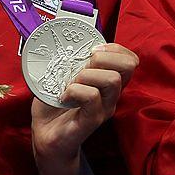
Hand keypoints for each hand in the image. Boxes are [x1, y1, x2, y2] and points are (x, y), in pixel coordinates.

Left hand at [31, 43, 138, 166]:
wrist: (45, 135)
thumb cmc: (54, 104)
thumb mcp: (63, 75)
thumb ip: (71, 59)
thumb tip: (66, 39)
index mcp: (108, 81)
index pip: (130, 59)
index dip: (115, 49)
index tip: (92, 50)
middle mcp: (112, 94)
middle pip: (128, 66)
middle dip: (103, 58)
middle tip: (82, 66)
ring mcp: (104, 108)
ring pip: (112, 80)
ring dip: (87, 75)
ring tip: (70, 83)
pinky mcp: (92, 120)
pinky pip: (92, 96)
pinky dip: (74, 90)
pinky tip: (63, 96)